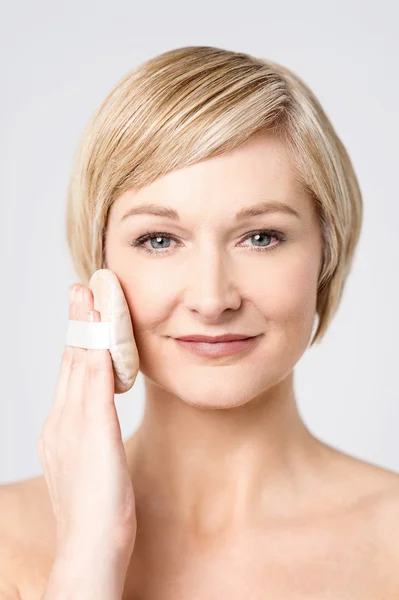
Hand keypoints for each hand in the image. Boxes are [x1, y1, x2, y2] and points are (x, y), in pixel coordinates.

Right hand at [37, 283, 137, 561]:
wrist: (90, 549)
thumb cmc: (97, 513)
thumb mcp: (94, 464)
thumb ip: (93, 435)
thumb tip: (100, 416)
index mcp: (60, 429)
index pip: (71, 375)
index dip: (79, 341)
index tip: (85, 314)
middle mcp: (61, 422)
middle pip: (71, 362)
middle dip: (78, 324)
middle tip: (82, 291)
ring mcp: (73, 427)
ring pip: (80, 366)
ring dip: (86, 329)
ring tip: (89, 297)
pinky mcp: (93, 434)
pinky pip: (95, 386)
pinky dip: (98, 357)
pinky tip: (103, 334)